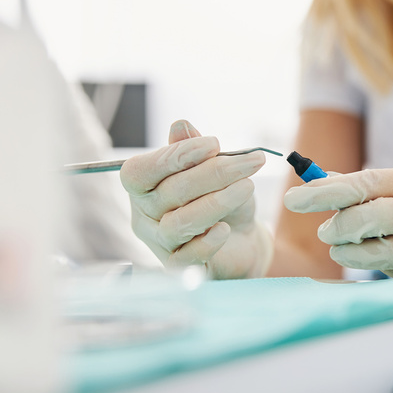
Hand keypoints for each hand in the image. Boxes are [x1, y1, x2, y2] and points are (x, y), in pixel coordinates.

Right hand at [120, 120, 272, 278]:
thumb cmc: (221, 197)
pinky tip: (225, 229)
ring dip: (218, 202)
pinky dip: (208, 241)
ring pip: (179, 223)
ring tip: (248, 187)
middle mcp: (144, 215)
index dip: (176, 156)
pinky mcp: (179, 267)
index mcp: (143, 186)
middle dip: (214, 173)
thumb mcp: (213, 169)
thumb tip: (180, 125)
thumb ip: (194, 150)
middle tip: (251, 162)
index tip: (215, 144)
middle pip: (170, 193)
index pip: (141, 171)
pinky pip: (187, 257)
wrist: (241, 238)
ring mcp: (160, 243)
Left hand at [284, 166, 392, 301]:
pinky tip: (392, 267)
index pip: (373, 181)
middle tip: (324, 234)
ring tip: (345, 251)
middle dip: (344, 227)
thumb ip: (384, 190)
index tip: (296, 199)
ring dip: (361, 256)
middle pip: (381, 216)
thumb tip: (327, 185)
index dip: (330, 191)